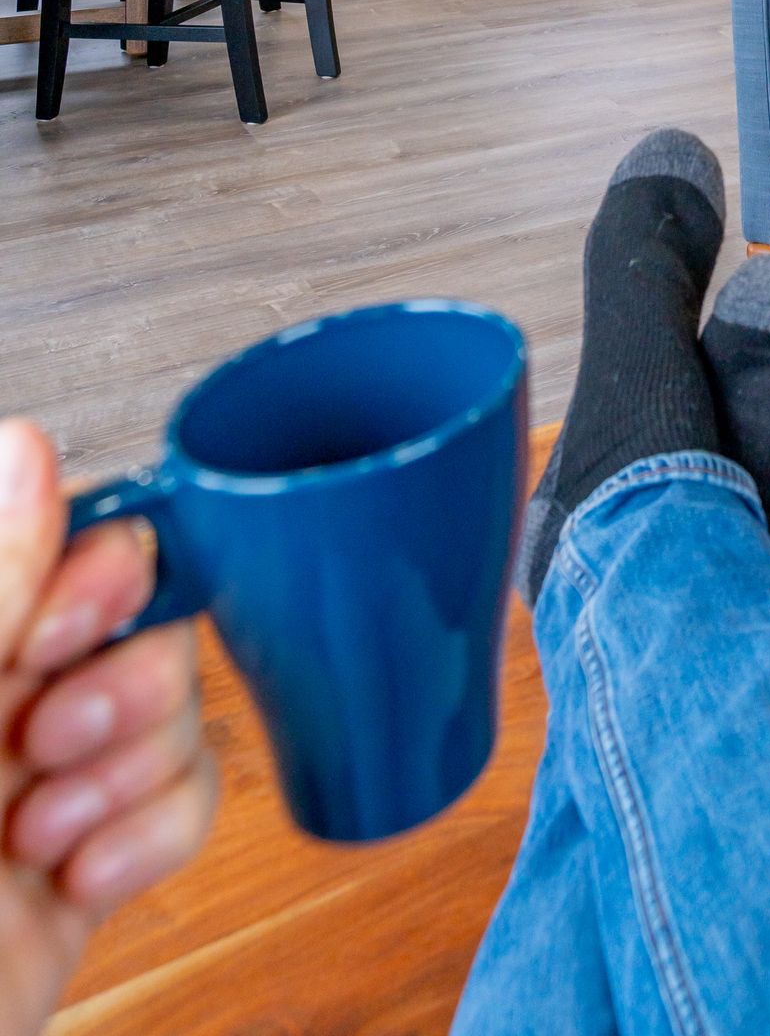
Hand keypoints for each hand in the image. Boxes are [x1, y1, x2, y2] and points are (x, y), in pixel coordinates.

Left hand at [0, 420, 217, 1035]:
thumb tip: (26, 446)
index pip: (68, 535)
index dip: (97, 570)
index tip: (58, 629)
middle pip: (147, 616)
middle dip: (123, 683)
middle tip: (48, 739)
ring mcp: (46, 779)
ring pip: (178, 706)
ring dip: (132, 773)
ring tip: (45, 835)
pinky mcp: (92, 861)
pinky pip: (188, 802)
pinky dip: (151, 841)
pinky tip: (80, 879)